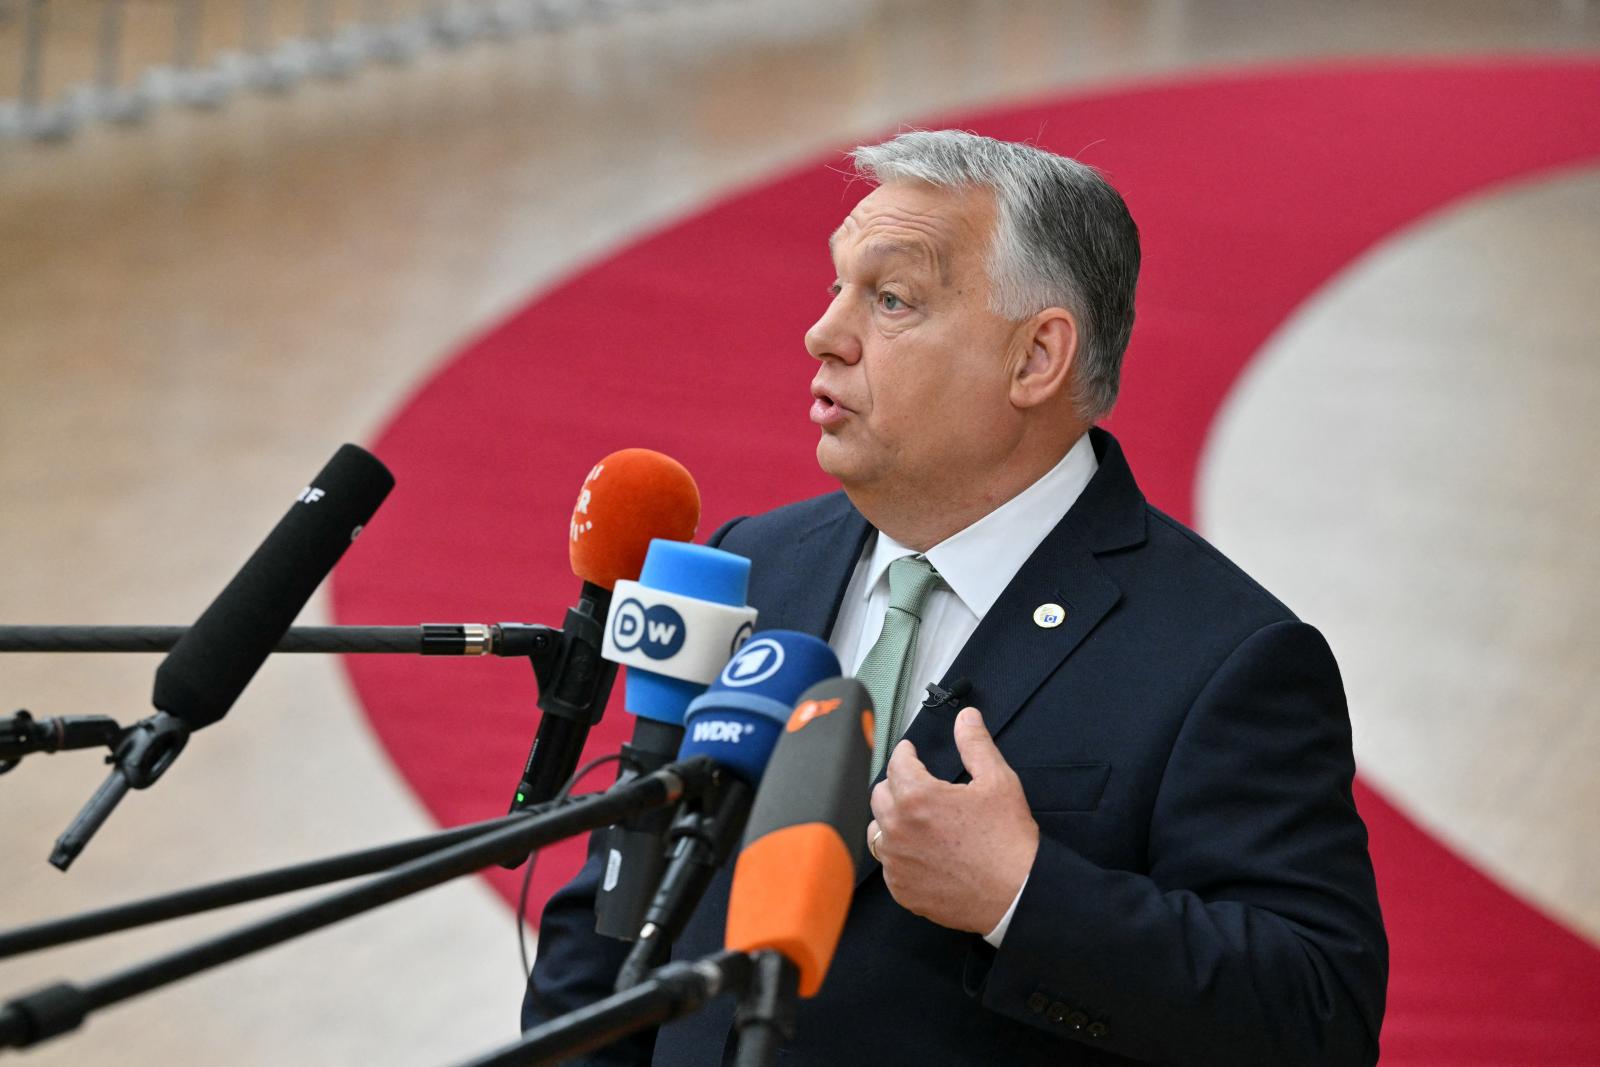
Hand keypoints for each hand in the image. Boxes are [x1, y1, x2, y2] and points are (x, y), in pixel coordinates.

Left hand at [866, 706, 1038, 933]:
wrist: (1017, 895)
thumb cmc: (1009, 839)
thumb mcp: (997, 781)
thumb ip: (975, 744)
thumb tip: (966, 717)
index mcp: (916, 797)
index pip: (897, 763)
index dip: (906, 753)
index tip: (911, 752)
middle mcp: (898, 829)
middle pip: (880, 794)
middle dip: (896, 783)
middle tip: (914, 783)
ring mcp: (897, 863)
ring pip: (877, 831)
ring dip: (890, 819)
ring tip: (912, 817)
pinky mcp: (902, 889)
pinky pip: (888, 865)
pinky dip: (898, 854)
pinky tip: (917, 851)